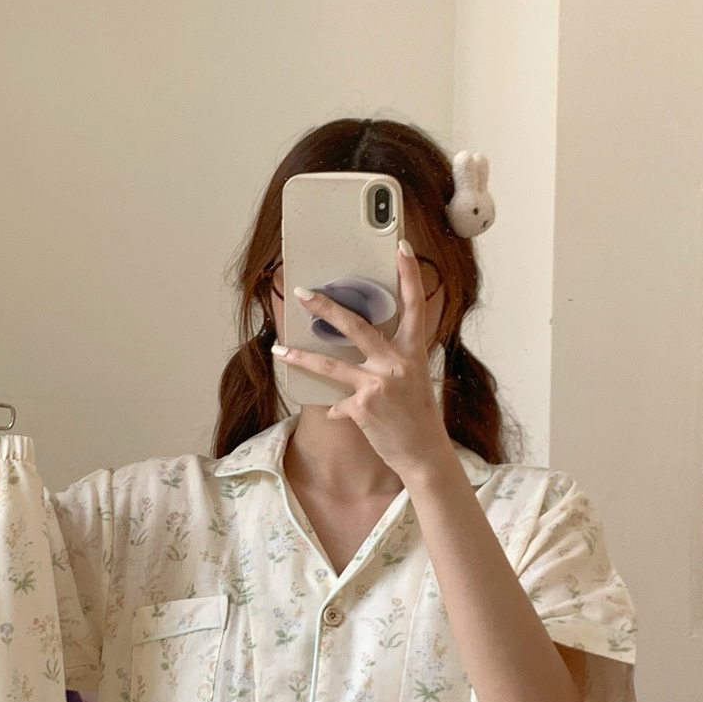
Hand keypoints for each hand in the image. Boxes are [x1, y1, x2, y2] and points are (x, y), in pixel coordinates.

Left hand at [272, 242, 455, 483]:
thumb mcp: (412, 381)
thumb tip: (363, 352)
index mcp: (413, 352)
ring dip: (300, 357)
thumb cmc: (418, 417)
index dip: (408, 275)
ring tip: (279, 349)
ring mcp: (378, 384)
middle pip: (356, 326)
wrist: (423, 454)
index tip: (400, 248)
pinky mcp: (363, 407)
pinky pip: (337, 403)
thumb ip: (390, 361)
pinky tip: (340, 413)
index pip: (414, 305)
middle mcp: (397, 363)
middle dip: (326, 307)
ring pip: (330, 365)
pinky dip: (337, 409)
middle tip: (304, 293)